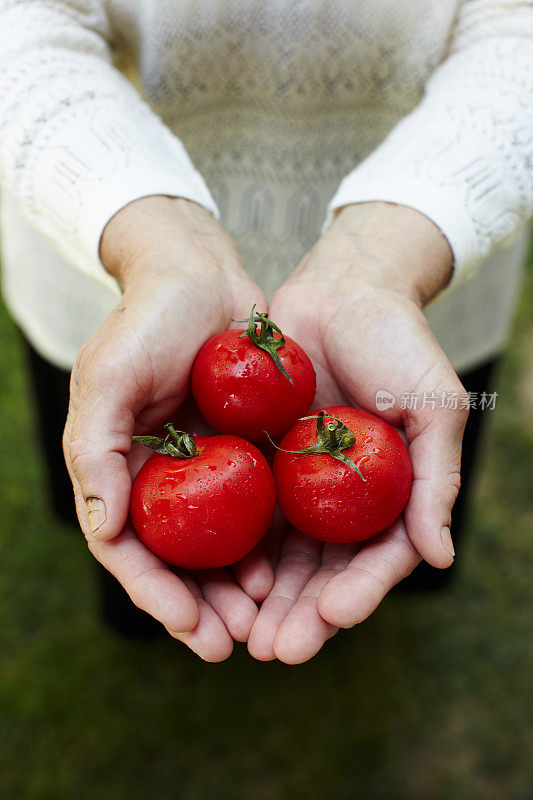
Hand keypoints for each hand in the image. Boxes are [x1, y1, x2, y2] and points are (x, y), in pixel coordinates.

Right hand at [63, 196, 273, 659]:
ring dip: (234, 590)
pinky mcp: (240, 454)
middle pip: (175, 563)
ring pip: (215, 548)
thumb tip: (104, 532)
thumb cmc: (147, 320)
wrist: (202, 274)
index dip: (154, 597)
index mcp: (117, 472)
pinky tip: (282, 570)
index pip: (128, 552)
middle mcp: (157, 480)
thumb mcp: (108, 377)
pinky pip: (251, 512)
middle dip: (200, 610)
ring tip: (265, 619)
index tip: (192, 629)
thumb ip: (95, 452)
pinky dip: (263, 546)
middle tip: (235, 644)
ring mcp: (201, 470)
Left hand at [248, 202, 467, 663]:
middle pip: (326, 572)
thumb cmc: (399, 343)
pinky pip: (250, 513)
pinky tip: (220, 577)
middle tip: (276, 650)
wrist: (344, 290)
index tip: (333, 616)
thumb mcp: (434, 407)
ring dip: (266, 600)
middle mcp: (346, 501)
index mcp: (392, 496)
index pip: (379, 560)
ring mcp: (304, 485)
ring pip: (285, 556)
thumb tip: (438, 557)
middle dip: (304, 615)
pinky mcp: (265, 463)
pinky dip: (239, 550)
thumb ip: (436, 480)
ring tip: (243, 634)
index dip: (360, 592)